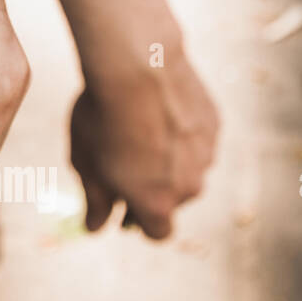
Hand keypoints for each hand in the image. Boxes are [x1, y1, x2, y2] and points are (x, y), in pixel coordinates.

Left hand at [70, 51, 218, 238]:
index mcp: (158, 203)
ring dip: (169, 159)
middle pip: (174, 199)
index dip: (139, 220)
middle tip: (122, 160)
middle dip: (152, 187)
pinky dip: (181, 133)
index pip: (159, 233)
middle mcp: (191, 186)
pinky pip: (198, 139)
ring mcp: (208, 155)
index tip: (121, 203)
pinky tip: (158, 109)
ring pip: (189, 168)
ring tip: (138, 129)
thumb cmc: (102, 117)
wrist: (137, 67)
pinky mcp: (215, 125)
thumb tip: (95, 228)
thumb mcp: (85, 162)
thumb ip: (95, 200)